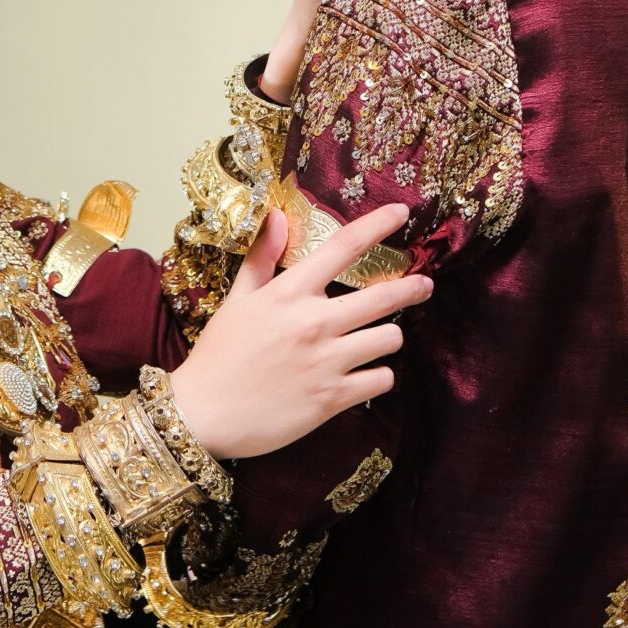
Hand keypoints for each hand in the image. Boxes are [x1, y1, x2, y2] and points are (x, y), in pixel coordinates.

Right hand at [169, 205, 433, 459]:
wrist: (203, 415)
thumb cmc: (218, 355)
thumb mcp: (237, 300)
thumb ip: (261, 258)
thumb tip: (278, 217)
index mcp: (288, 293)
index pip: (342, 248)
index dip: (377, 225)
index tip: (401, 213)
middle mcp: (313, 322)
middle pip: (384, 296)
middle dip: (412, 288)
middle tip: (424, 285)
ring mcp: (326, 362)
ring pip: (389, 338)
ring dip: (389, 337)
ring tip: (377, 339)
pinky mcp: (332, 398)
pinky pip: (381, 379)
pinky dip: (379, 376)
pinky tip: (365, 374)